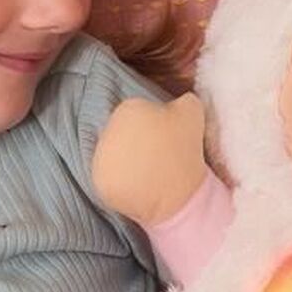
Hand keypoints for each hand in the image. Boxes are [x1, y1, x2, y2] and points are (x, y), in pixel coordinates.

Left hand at [92, 94, 208, 224]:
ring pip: (115, 155)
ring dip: (128, 162)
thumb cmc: (184, 149)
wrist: (176, 192)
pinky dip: (122, 182)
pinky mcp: (98, 180)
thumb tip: (178, 102)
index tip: (165, 139)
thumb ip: (184, 99)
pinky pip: (110, 177)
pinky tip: (139, 186)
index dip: (154, 126)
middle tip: (157, 157)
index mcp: (128, 107)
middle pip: (123, 132)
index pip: (139, 113)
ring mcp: (100, 156)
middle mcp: (108, 128)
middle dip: (137, 142)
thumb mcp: (193, 111)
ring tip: (149, 172)